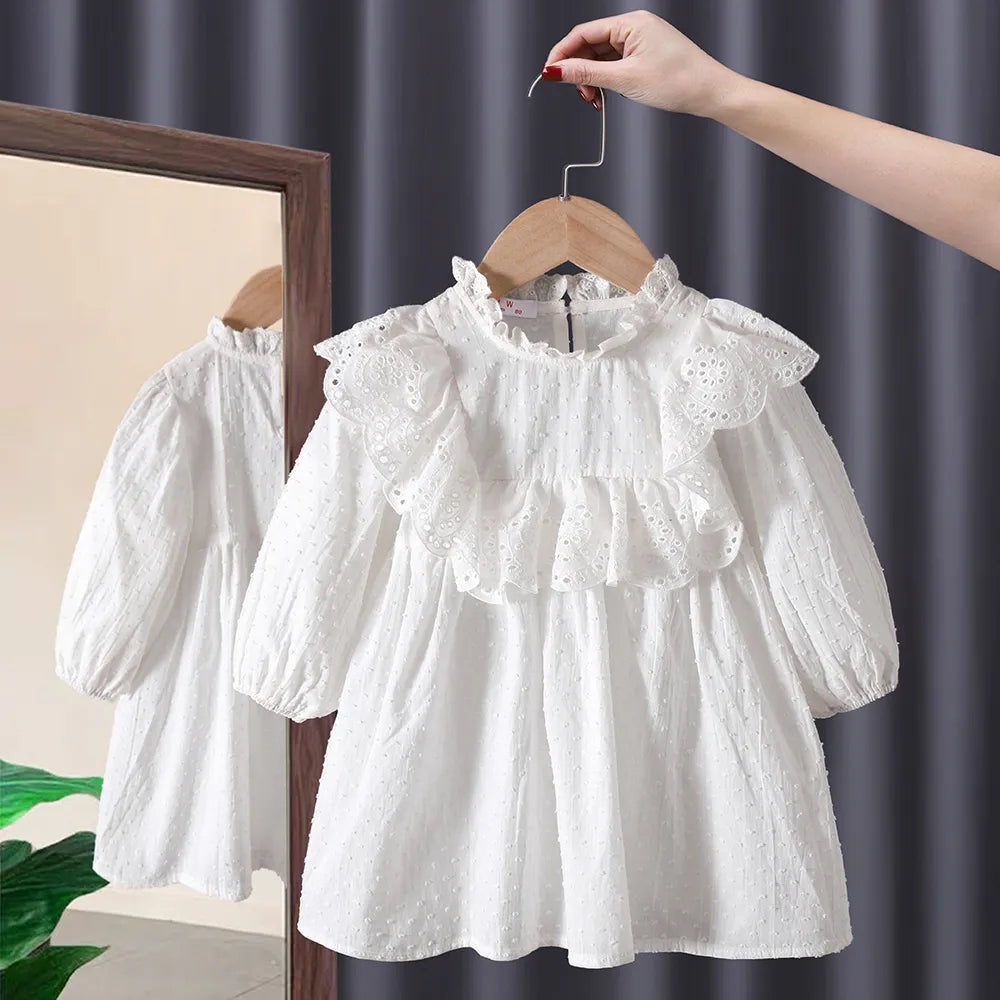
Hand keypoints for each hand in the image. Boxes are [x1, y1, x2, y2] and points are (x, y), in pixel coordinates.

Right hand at [541, 9, 743, 119]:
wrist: (710, 92)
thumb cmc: (679, 81)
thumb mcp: (625, 79)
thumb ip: (586, 75)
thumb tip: (556, 71)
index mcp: (630, 24)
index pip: (583, 34)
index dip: (562, 55)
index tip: (548, 74)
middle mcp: (634, 27)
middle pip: (590, 46)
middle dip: (580, 73)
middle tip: (581, 95)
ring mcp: (640, 41)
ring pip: (601, 59)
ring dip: (593, 80)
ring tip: (597, 99)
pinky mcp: (644, 54)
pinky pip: (615, 65)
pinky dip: (607, 81)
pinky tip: (609, 94)